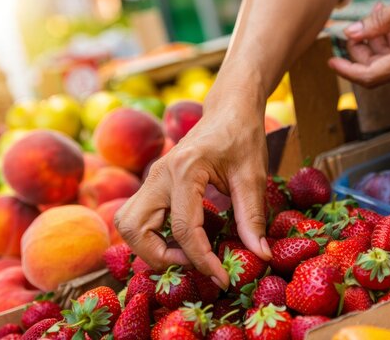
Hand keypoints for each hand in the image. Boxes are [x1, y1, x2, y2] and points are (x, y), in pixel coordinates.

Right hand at [115, 88, 271, 289]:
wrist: (230, 109)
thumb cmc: (242, 136)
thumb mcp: (253, 175)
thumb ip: (253, 217)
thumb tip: (260, 255)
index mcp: (185, 170)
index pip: (185, 229)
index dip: (203, 261)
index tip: (223, 279)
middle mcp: (159, 175)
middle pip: (134, 229)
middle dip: (160, 256)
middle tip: (193, 265)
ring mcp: (153, 178)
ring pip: (128, 224)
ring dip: (150, 248)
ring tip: (185, 256)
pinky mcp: (155, 183)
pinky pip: (139, 217)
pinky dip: (152, 236)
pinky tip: (182, 241)